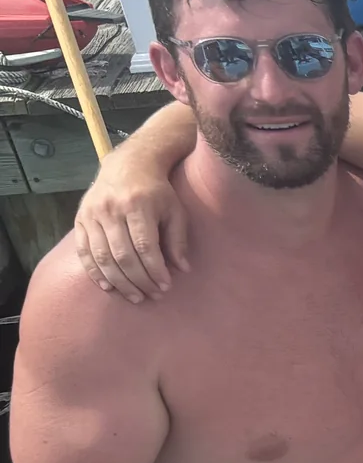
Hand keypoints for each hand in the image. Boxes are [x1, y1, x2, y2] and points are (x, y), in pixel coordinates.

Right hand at [74, 156, 188, 301]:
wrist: (127, 166)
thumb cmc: (157, 192)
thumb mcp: (175, 210)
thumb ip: (178, 239)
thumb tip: (183, 269)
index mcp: (137, 206)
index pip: (145, 247)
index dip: (155, 270)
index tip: (166, 286)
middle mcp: (111, 210)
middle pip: (123, 255)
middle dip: (139, 280)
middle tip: (152, 296)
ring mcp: (92, 215)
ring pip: (102, 256)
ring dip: (119, 281)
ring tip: (134, 296)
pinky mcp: (80, 219)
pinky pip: (84, 251)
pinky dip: (94, 271)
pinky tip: (107, 286)